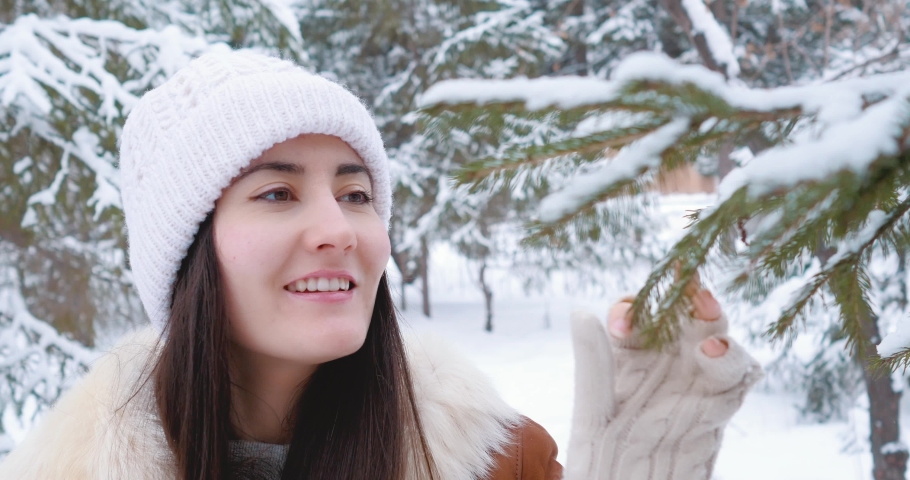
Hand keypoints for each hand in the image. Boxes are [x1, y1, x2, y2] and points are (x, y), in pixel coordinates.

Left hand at [564, 272, 762, 479]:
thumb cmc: (602, 456)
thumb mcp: (593, 408)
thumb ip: (593, 363)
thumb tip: (581, 311)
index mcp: (631, 354)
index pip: (639, 314)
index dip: (634, 308)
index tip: (621, 324)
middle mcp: (666, 360)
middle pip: (685, 318)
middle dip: (691, 300)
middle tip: (690, 291)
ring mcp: (695, 381)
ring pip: (716, 341)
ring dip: (716, 331)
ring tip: (706, 343)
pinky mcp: (718, 409)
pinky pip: (737, 378)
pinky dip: (735, 362)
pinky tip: (718, 355)